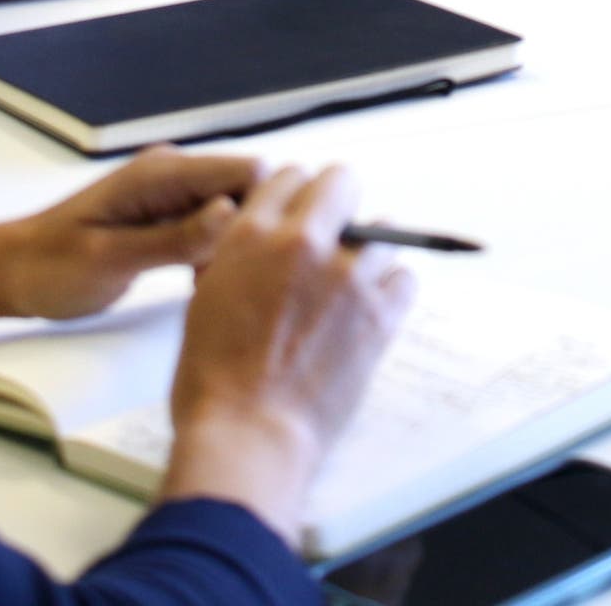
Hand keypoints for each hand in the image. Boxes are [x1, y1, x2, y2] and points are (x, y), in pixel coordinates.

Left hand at [0, 147, 260, 323]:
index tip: (249, 259)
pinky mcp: (169, 213)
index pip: (249, 172)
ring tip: (203, 286)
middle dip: (250, 236)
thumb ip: (176, 238)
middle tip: (219, 281)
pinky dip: (214, 254)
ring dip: (231, 248)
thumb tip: (234, 215)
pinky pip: (213, 226)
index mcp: (162, 173)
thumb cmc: (50, 266)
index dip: (263, 213)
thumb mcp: (113, 259)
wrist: (13, 270)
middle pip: (248, 191)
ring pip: (234, 211)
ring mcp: (173, 192)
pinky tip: (195, 284)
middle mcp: (174, 173)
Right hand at [162, 165, 414, 542]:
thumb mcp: (205, 301)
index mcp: (251, 236)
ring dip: (369, 250)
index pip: (288, 176)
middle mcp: (302, 245)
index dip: (296, 195)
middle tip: (332, 238)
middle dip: (338, 204)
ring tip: (353, 283)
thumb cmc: (213, 382)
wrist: (247, 435)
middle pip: (341, 182)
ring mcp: (347, 278)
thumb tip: (261, 244)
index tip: (300, 214)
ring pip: (382, 230)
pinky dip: (392, 289)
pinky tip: (372, 309)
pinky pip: (405, 278)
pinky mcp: (379, 316)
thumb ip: (239, 259)